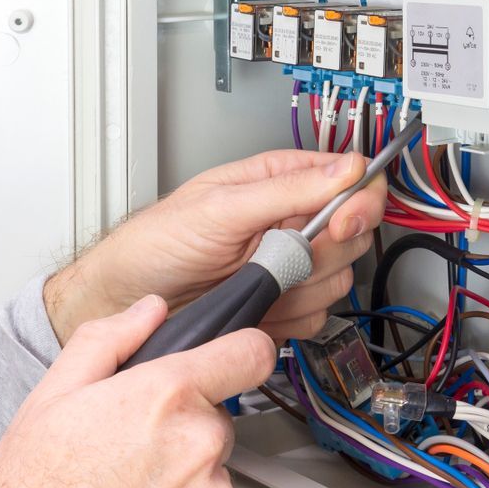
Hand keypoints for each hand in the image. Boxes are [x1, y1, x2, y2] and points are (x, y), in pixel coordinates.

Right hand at [0, 295, 275, 487]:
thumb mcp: (47, 401)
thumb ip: (108, 341)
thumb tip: (148, 311)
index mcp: (163, 398)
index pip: (249, 353)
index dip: (239, 354)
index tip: (233, 362)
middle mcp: (198, 448)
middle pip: (216, 424)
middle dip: (182, 435)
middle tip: (128, 459)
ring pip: (214, 480)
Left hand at [45, 150, 385, 344]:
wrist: (128, 303)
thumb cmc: (156, 243)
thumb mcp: (221, 206)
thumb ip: (288, 188)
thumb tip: (347, 169)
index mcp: (280, 182)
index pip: (352, 182)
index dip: (360, 202)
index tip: (342, 222)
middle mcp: (291, 222)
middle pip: (354, 235)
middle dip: (320, 251)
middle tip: (279, 254)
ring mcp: (290, 268)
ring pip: (338, 281)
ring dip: (299, 288)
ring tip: (253, 279)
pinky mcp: (285, 308)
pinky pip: (317, 317)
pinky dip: (289, 319)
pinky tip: (255, 307)